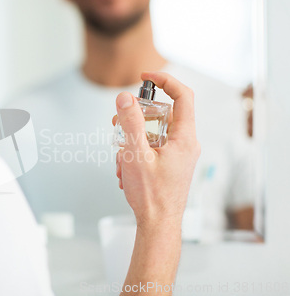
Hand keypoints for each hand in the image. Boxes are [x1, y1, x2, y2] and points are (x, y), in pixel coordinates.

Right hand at [114, 72, 200, 227]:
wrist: (158, 225)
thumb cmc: (152, 196)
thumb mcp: (136, 155)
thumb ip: (130, 123)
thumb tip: (125, 98)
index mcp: (184, 138)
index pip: (182, 96)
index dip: (165, 81)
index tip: (145, 77)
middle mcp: (184, 144)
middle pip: (161, 115)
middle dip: (136, 119)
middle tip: (119, 124)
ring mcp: (177, 155)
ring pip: (152, 133)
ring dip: (132, 141)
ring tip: (122, 160)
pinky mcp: (169, 164)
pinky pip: (150, 148)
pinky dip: (135, 153)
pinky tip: (126, 169)